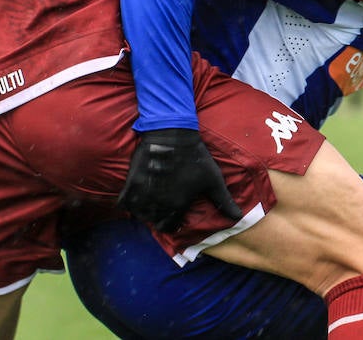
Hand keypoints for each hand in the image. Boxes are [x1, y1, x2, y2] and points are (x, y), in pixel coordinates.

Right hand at [118, 128, 242, 232]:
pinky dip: (127, 204)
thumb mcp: (214, 180)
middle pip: (154, 222)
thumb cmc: (197, 157)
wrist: (174, 133)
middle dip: (158, 219)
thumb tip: (239, 219)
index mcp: (178, 205)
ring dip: (143, 212)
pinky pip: (123, 203)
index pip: (169, 228)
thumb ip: (224, 202)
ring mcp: (144, 193)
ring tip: (149, 205)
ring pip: (139, 214)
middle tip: (162, 210)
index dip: (171, 225)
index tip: (173, 219)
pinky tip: (134, 198)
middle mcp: (159, 203)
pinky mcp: (132, 182)